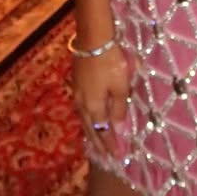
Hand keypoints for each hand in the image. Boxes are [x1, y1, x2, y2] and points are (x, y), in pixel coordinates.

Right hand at [72, 42, 129, 156]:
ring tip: (96, 141)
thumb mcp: (120, 86)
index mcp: (94, 107)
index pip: (103, 131)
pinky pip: (81, 108)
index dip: (110, 145)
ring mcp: (77, 93)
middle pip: (91, 128)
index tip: (116, 157)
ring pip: (84, 119)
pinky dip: (87, 118)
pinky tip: (89, 117)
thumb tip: (118, 128)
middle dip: (98, 143)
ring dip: (91, 131)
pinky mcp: (76, 83)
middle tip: (104, 156)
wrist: (92, 38)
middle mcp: (83, 104)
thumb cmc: (110, 62)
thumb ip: (119, 108)